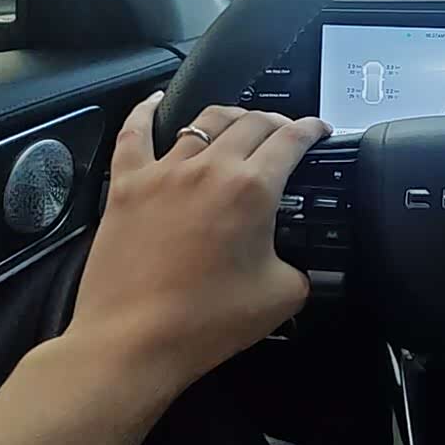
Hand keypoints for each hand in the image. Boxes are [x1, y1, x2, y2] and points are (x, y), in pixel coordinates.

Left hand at [65, 92, 329, 393]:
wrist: (134, 343)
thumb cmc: (206, 323)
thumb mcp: (282, 296)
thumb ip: (302, 268)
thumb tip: (300, 263)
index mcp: (252, 190)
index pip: (292, 140)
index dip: (312, 129)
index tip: (319, 131)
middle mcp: (210, 169)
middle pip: (252, 122)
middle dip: (277, 121)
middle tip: (286, 133)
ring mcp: (164, 172)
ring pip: (204, 121)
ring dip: (230, 116)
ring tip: (240, 122)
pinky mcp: (126, 186)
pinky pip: (135, 133)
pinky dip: (146, 111)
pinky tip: (155, 101)